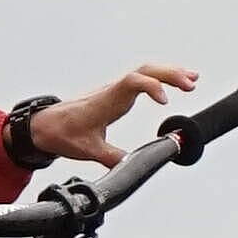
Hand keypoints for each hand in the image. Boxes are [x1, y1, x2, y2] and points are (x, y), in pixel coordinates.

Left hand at [23, 62, 202, 166]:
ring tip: (192, 79)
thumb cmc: (63, 133)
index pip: (133, 82)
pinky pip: (142, 78)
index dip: (151, 86)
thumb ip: (112, 158)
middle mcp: (113, 90)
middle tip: (192, 84)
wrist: (45, 125)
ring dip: (168, 73)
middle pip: (145, 70)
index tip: (165, 102)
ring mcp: (115, 90)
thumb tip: (131, 168)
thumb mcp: (88, 150)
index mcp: (107, 100)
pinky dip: (159, 78)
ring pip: (145, 71)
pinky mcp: (117, 93)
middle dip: (170, 74)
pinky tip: (173, 84)